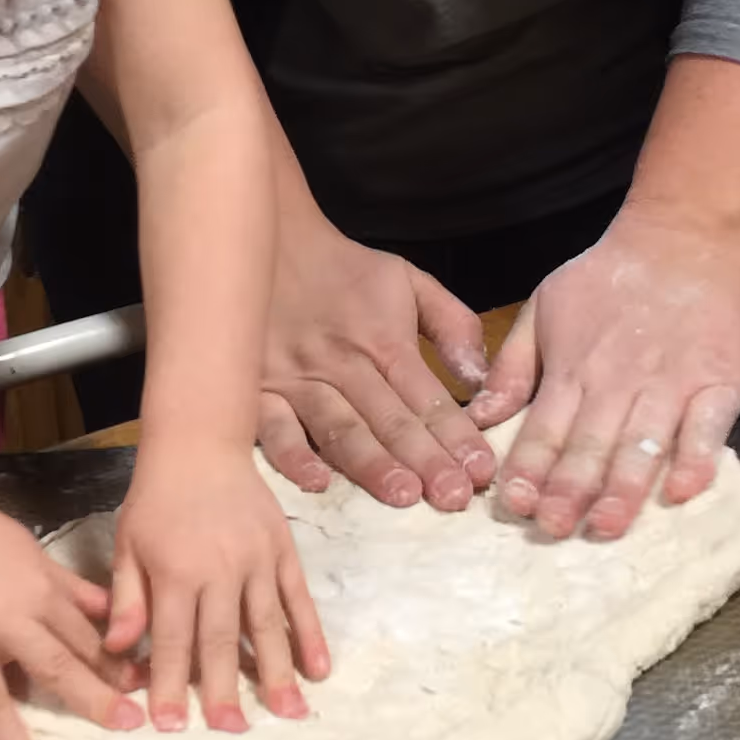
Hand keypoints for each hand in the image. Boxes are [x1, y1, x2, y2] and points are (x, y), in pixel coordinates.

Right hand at [0, 483, 143, 739]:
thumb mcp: (33, 555)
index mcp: (36, 592)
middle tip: (123, 734)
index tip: (140, 702)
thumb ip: (72, 591)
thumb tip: (117, 619)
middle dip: (90, 702)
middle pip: (53, 667)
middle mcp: (5, 619)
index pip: (83, 639)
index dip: (114, 672)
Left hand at [106, 439, 330, 732]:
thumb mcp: (127, 544)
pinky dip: (310, 633)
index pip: (173, 638)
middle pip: (222, 639)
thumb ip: (126, 599)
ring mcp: (257, 560)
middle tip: (231, 732)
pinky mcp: (283, 550)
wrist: (200, 442)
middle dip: (225, 689)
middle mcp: (220, 569)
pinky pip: (299, 598)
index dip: (171, 684)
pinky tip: (319, 668)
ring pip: (267, 624)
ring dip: (278, 672)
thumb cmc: (156, 498)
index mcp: (176, 570)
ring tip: (289, 714)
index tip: (170, 727)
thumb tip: (118, 651)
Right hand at [256, 190, 495, 512]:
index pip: (427, 398)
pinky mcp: (258, 391)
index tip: (482, 471)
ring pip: (340, 428)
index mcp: (384, 342)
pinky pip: (273, 428)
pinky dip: (293, 455)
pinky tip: (316, 481)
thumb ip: (452, 323)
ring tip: (403, 495)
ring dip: (372, 464)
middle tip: (454, 498)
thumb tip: (479, 378)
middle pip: (390, 420)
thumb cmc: (343, 272)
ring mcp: (298, 380)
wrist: (267, 241)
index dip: (457, 436)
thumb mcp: (408, 281)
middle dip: (426, 461)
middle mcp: (344, 365)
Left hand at [472, 212, 739, 541]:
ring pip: (642, 445)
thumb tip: (478, 416)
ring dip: (624, 488)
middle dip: (569, 491)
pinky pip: (707, 428)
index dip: (528, 468)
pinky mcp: (717, 383)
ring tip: (605, 525)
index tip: (513, 505)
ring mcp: (670, 384)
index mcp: (572, 369)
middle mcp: (617, 383)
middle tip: (551, 529)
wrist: (683, 241)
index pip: (544, 429)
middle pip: (589, 445)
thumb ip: (512, 367)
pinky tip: (684, 490)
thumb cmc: (607, 279)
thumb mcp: (543, 309)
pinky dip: (697, 459)